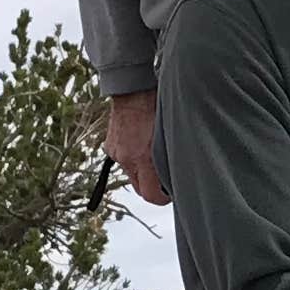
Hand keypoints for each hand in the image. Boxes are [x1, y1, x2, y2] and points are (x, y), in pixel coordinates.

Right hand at [105, 88, 166, 204]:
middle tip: (165, 181)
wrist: (132, 90)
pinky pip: (123, 161)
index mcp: (143, 157)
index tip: (169, 195)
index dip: (161, 199)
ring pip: (131, 174)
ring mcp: (116, 153)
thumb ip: (170, 156)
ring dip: (142, 171)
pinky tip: (140, 145)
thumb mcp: (170, 133)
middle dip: (152, 188)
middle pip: (139, 188)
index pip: (150, 195)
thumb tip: (179, 172)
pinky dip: (132, 158)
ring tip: (152, 156)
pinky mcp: (110, 147)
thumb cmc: (156, 106)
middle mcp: (126, 159)